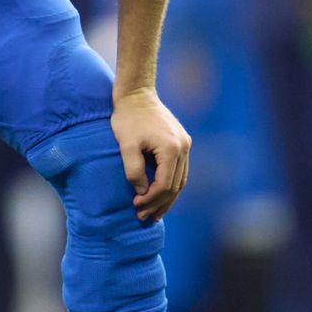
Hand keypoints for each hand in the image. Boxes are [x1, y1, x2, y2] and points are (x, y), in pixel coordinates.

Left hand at [111, 87, 190, 222]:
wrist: (137, 94)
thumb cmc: (128, 118)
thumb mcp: (126, 146)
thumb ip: (134, 171)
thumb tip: (141, 192)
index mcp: (172, 149)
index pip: (165, 185)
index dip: (150, 200)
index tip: (135, 207)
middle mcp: (184, 147)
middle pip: (175, 186)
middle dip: (159, 204)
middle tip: (143, 217)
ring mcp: (185, 145)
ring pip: (181, 181)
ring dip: (167, 198)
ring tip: (154, 213)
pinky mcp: (182, 142)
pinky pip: (179, 171)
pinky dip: (170, 185)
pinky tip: (160, 195)